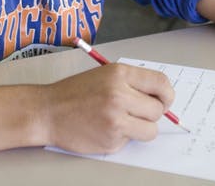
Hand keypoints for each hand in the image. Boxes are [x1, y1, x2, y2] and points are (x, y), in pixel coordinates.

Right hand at [41, 63, 174, 153]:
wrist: (47, 111)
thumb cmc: (75, 93)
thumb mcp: (105, 75)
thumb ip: (132, 83)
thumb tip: (161, 97)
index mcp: (119, 74)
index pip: (161, 83)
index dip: (166, 94)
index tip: (164, 100)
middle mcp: (119, 95)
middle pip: (158, 109)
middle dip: (151, 113)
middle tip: (136, 112)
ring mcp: (116, 119)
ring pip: (150, 130)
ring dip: (141, 128)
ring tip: (122, 121)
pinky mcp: (111, 140)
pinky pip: (131, 140)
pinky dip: (122, 137)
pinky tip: (104, 128)